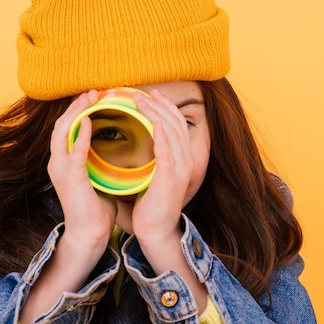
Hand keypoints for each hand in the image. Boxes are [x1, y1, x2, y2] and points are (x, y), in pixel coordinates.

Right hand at [48, 91, 117, 254]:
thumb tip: (113, 145)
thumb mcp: (96, 177)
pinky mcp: (70, 178)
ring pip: (63, 132)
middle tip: (93, 90)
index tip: (94, 97)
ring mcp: (61, 170)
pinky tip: (90, 121)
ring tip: (90, 97)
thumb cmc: (96, 208)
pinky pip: (74, 152)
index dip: (78, 110)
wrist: (90, 234)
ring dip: (77, 112)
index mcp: (64, 162)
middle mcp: (58, 162)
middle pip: (61, 124)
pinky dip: (81, 135)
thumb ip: (97, 160)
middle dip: (76, 105)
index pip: (67, 128)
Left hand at [130, 89, 193, 244]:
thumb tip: (138, 142)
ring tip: (141, 100)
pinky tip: (157, 124)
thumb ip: (152, 158)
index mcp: (181, 158)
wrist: (156, 231)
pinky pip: (168, 152)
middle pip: (175, 123)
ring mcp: (180, 169)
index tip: (149, 95)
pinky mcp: (170, 178)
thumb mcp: (154, 176)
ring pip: (172, 132)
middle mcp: (185, 160)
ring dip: (156, 113)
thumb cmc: (151, 205)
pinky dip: (163, 136)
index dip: (164, 107)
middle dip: (159, 104)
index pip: (176, 124)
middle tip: (141, 93)